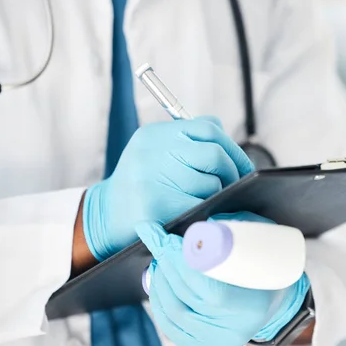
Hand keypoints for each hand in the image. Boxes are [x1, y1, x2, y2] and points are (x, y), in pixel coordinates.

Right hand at [82, 117, 253, 260]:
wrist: (103, 217)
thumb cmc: (140, 186)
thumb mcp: (155, 152)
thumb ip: (188, 143)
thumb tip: (230, 147)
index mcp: (155, 134)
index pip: (209, 128)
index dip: (233, 149)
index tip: (242, 166)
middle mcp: (153, 150)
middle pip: (215, 154)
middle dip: (231, 173)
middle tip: (231, 186)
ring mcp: (152, 177)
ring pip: (211, 183)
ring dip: (215, 196)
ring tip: (200, 201)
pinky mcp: (155, 205)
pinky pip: (199, 205)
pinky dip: (204, 212)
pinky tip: (192, 213)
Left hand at [138, 212, 310, 345]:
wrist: (272, 301)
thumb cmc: (266, 264)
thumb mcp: (262, 239)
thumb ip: (233, 228)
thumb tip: (198, 226)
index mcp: (254, 306)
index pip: (212, 292)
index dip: (186, 265)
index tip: (173, 239)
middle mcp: (235, 331)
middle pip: (187, 298)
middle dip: (168, 264)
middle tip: (160, 239)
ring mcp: (216, 343)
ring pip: (173, 310)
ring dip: (160, 278)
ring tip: (160, 255)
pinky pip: (169, 323)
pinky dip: (158, 297)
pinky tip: (159, 278)